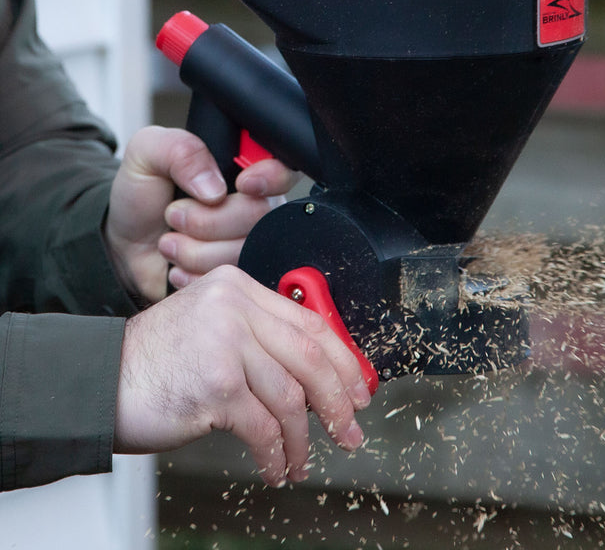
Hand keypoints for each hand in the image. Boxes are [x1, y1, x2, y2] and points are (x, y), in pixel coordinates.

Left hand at [105, 126, 298, 301]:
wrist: (124, 245)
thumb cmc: (143, 195)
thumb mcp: (147, 153)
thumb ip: (181, 151)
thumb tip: (214, 186)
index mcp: (244, 168)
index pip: (282, 169)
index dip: (269, 178)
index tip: (242, 184)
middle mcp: (255, 205)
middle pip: (260, 215)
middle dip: (208, 220)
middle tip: (174, 215)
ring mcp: (248, 243)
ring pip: (243, 251)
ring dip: (195, 251)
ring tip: (169, 242)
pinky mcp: (237, 275)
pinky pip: (232, 280)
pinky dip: (196, 275)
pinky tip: (180, 266)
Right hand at [113, 266, 371, 484]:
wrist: (97, 382)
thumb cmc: (158, 362)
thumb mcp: (212, 329)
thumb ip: (260, 340)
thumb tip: (320, 380)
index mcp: (239, 288)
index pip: (309, 323)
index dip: (343, 360)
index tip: (357, 388)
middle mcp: (234, 306)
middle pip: (310, 357)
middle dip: (338, 401)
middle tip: (350, 428)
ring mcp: (225, 342)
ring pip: (291, 396)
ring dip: (303, 438)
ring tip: (300, 461)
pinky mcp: (216, 383)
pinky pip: (264, 426)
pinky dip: (276, 453)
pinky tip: (275, 467)